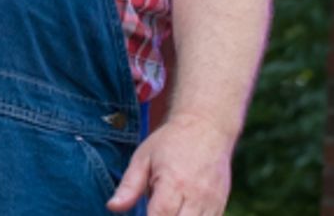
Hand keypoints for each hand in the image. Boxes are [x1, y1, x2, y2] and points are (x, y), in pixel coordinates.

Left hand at [107, 112, 234, 214]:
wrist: (206, 127)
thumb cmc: (170, 142)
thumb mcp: (143, 158)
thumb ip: (129, 186)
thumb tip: (112, 207)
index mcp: (173, 182)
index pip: (161, 215)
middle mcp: (196, 196)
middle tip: (151, 211)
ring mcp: (212, 203)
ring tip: (165, 210)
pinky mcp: (221, 205)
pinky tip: (179, 212)